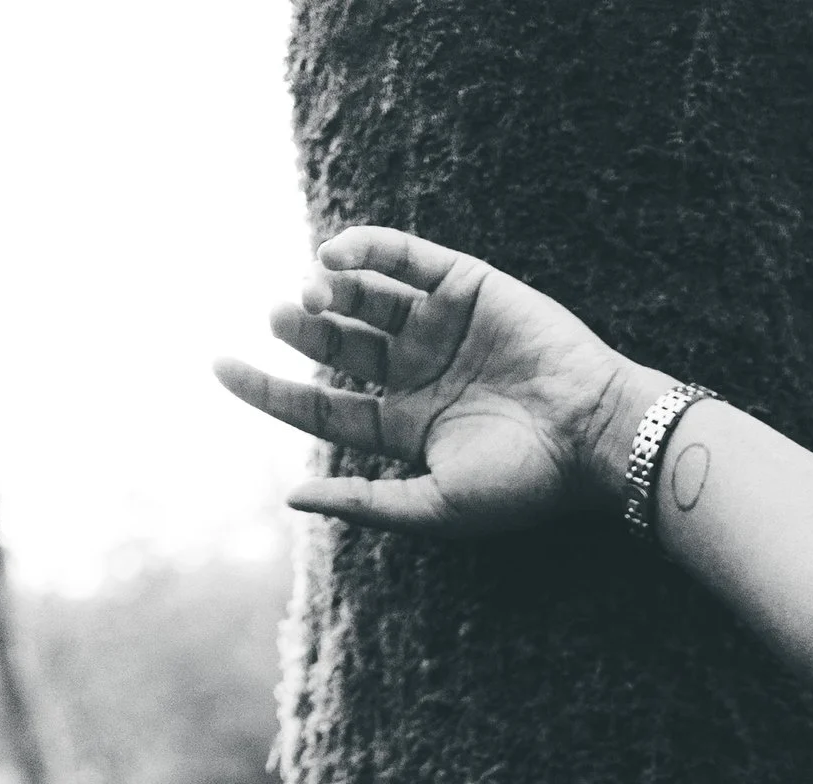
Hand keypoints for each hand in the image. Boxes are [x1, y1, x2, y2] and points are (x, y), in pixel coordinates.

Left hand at [215, 227, 656, 537]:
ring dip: (330, 289)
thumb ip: (364, 503)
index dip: (269, 387)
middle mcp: (419, 372)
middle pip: (339, 344)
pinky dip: (365, 248)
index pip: (324, 403)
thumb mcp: (433, 506)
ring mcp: (442, 325)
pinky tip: (332, 255)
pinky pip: (405, 255)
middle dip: (302, 328)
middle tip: (276, 316)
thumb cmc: (521, 484)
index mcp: (407, 428)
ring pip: (366, 296)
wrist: (593, 434)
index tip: (220, 365)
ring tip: (306, 295)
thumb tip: (291, 497)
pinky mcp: (468, 283)